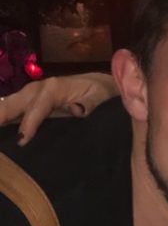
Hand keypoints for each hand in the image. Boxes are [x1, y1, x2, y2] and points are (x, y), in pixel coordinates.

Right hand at [0, 72, 116, 143]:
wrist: (97, 84)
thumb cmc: (98, 92)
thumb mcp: (99, 97)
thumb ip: (90, 104)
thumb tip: (77, 109)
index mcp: (53, 88)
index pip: (37, 107)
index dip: (29, 123)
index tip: (22, 140)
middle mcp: (37, 89)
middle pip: (13, 103)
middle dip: (0, 116)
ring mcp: (30, 94)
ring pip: (8, 105)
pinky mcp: (29, 102)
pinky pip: (12, 109)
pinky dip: (2, 118)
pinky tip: (0, 128)